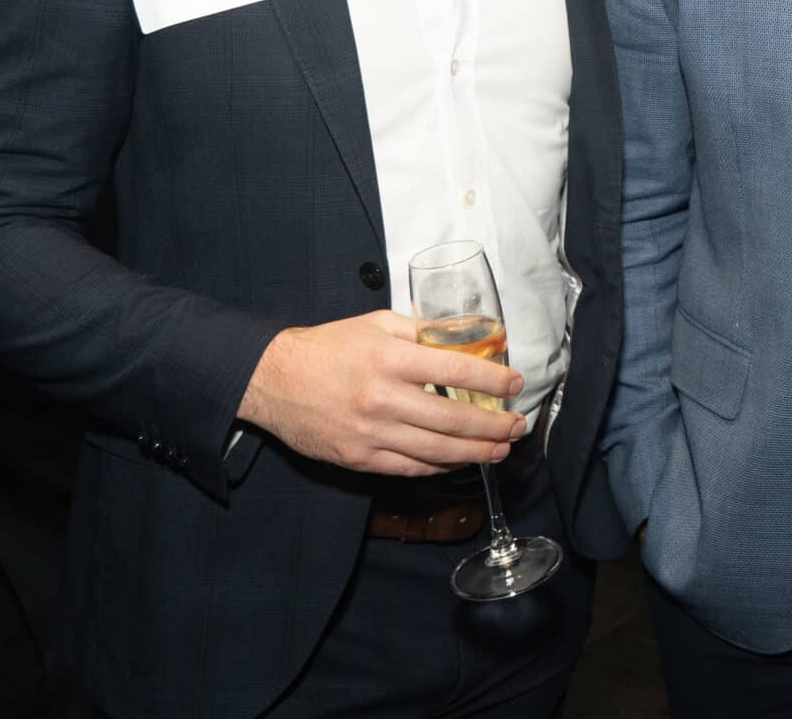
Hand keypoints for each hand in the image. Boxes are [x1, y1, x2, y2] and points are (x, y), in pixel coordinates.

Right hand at [237, 309, 524, 477]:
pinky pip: (410, 467)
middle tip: (517, 426)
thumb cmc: (330, 347)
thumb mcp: (377, 323)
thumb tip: (470, 331)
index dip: (493, 380)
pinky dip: (440, 467)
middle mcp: (384, 397)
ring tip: (500, 449)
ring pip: (437, 450)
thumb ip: (423, 329)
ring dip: (476, 452)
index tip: (515, 384)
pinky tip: (460, 461)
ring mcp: (372, 433)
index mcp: (391, 358)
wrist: (274, 379)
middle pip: (453, 418)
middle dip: (494, 426)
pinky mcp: (360, 458)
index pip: (457, 369)